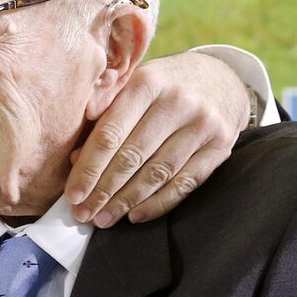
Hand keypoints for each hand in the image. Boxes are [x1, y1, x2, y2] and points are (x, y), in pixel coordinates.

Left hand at [66, 50, 248, 225]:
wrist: (223, 77)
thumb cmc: (164, 85)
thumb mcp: (134, 84)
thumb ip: (104, 115)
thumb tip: (73, 158)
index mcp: (147, 83)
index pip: (110, 134)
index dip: (88, 168)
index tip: (73, 194)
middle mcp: (178, 102)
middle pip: (132, 157)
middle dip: (103, 191)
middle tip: (84, 214)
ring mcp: (203, 125)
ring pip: (157, 174)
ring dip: (126, 202)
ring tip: (104, 219)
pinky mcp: (221, 146)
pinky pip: (185, 183)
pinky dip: (158, 204)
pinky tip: (135, 215)